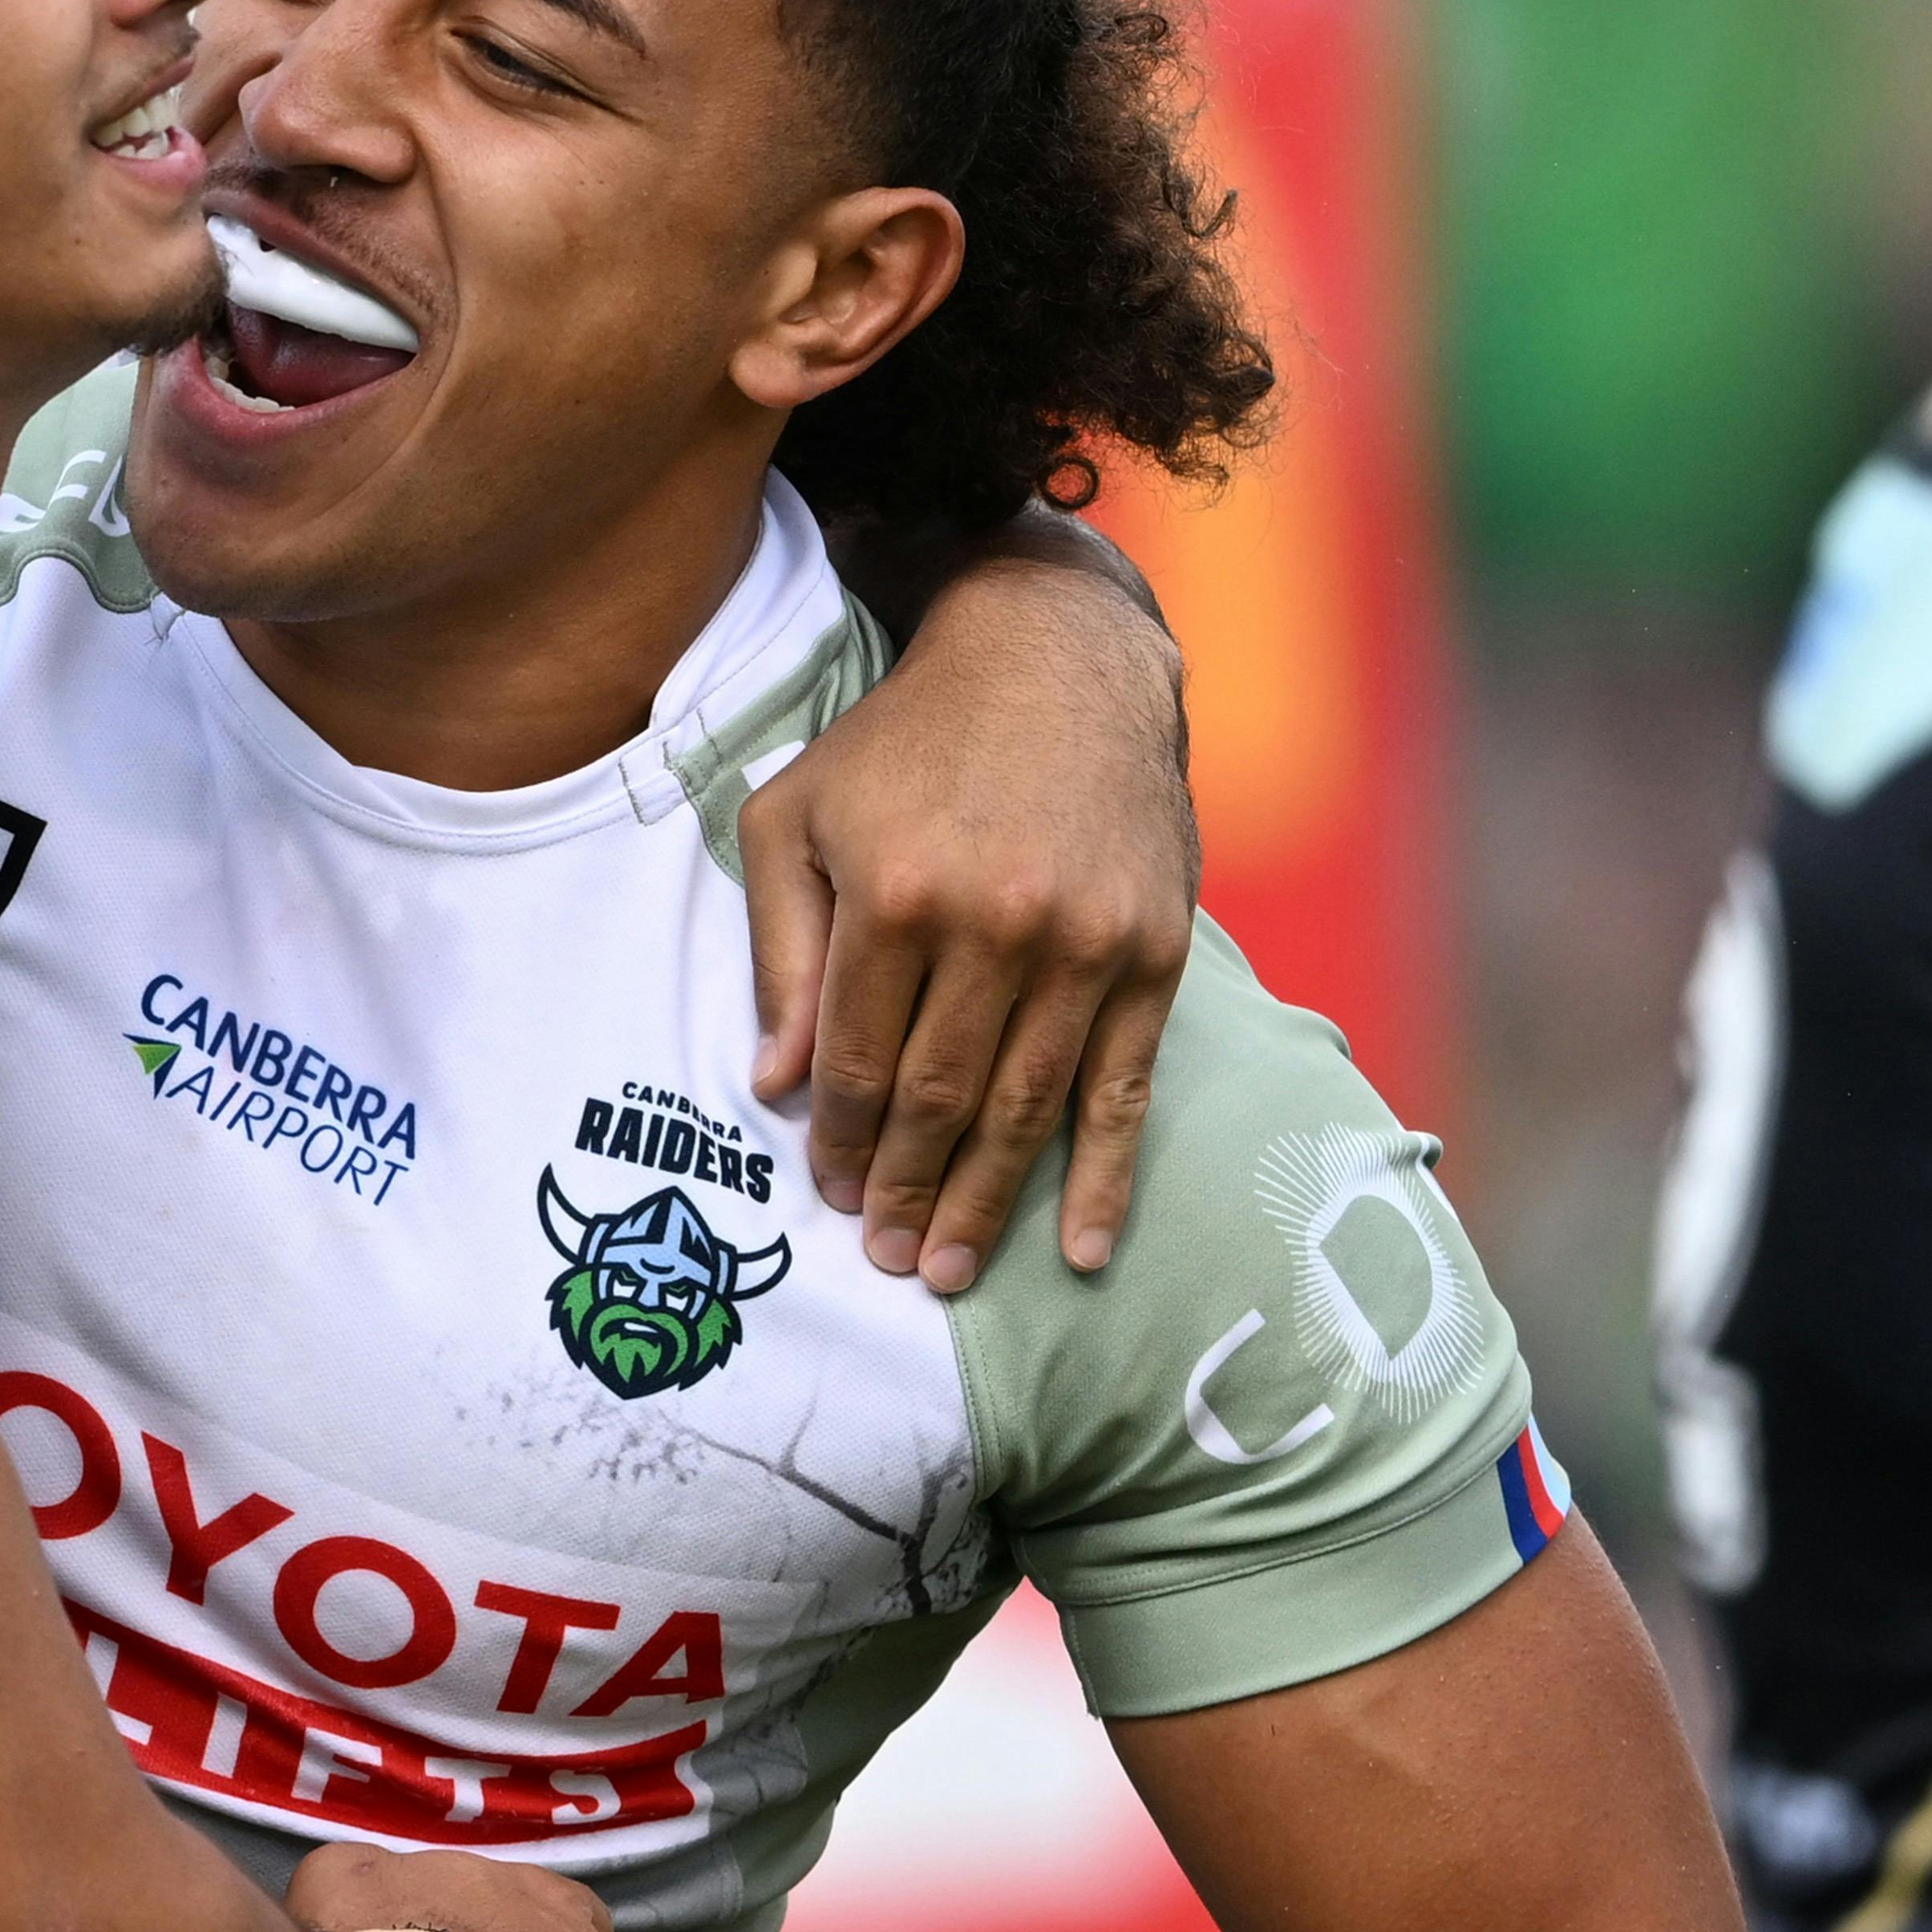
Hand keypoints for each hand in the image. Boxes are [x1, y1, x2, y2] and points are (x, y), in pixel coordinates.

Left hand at [743, 527, 1192, 1292]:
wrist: (1055, 662)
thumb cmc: (903, 746)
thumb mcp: (798, 818)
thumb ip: (779, 951)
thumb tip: (777, 1084)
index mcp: (896, 898)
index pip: (861, 1062)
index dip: (845, 1143)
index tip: (835, 1196)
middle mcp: (995, 925)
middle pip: (940, 1099)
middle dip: (910, 1193)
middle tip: (890, 1261)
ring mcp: (1085, 943)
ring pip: (1026, 1108)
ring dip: (988, 1203)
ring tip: (953, 1269)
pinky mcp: (1154, 951)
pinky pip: (1125, 1088)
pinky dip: (1105, 1178)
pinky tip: (1085, 1247)